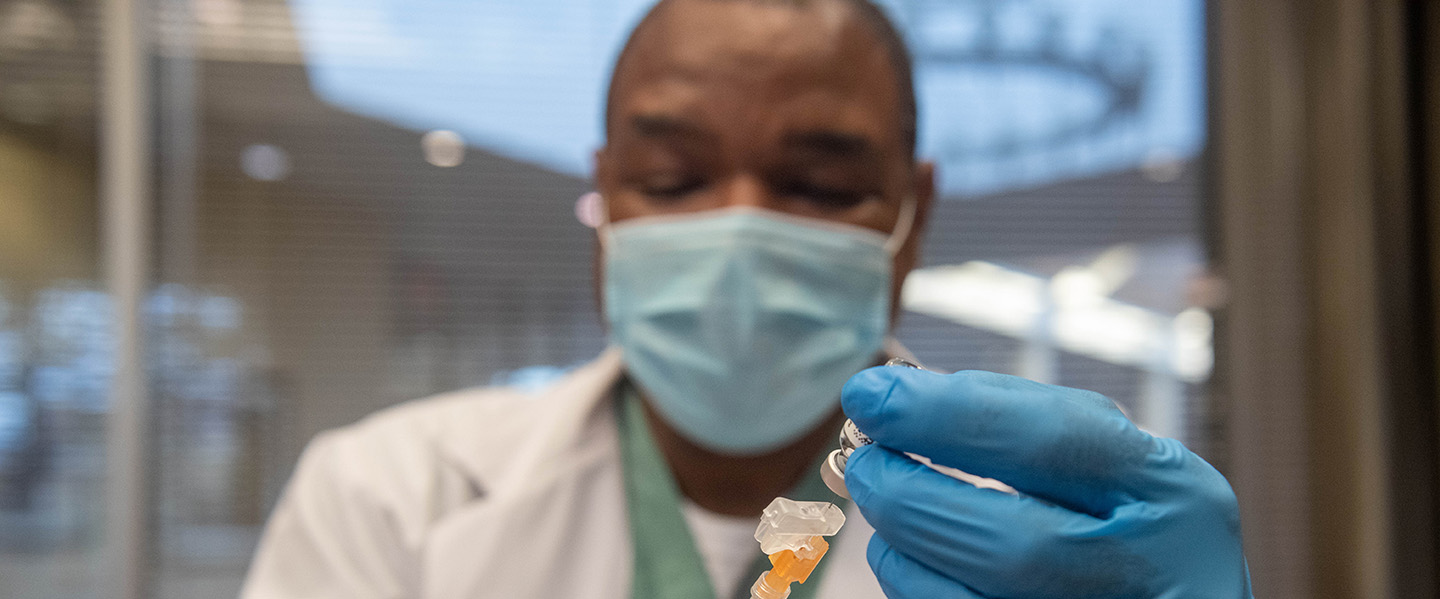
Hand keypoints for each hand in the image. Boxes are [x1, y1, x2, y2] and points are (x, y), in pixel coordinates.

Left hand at [841, 367, 1250, 598]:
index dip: (944, 415)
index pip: (1050, 441)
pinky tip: (910, 559)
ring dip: (904, 551)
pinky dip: (917, 588)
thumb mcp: (1110, 461)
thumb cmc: (1127, 521)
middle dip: (913, 496)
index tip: (869, 394)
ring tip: (885, 512)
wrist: (1174, 593)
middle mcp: (1156, 572)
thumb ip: (1017, 421)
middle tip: (864, 464)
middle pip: (1011, 543)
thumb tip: (890, 394)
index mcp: (1174, 491)